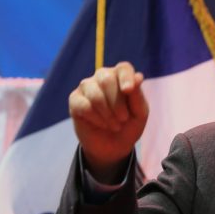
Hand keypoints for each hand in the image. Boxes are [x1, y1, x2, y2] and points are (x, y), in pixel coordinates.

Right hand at [69, 61, 148, 182]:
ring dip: (107, 113)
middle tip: (123, 119)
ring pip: (94, 93)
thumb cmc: (129, 124)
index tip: (128, 91)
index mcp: (122, 76)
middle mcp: (103, 76)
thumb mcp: (139, 113)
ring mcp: (87, 86)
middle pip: (107, 79)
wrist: (113, 146)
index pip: (123, 67)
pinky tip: (102, 124)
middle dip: (117, 102)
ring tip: (115, 125)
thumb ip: (137, 95)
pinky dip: (96, 118)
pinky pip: (84, 105)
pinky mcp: (75, 100)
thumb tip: (138, 76)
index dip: (126, 77)